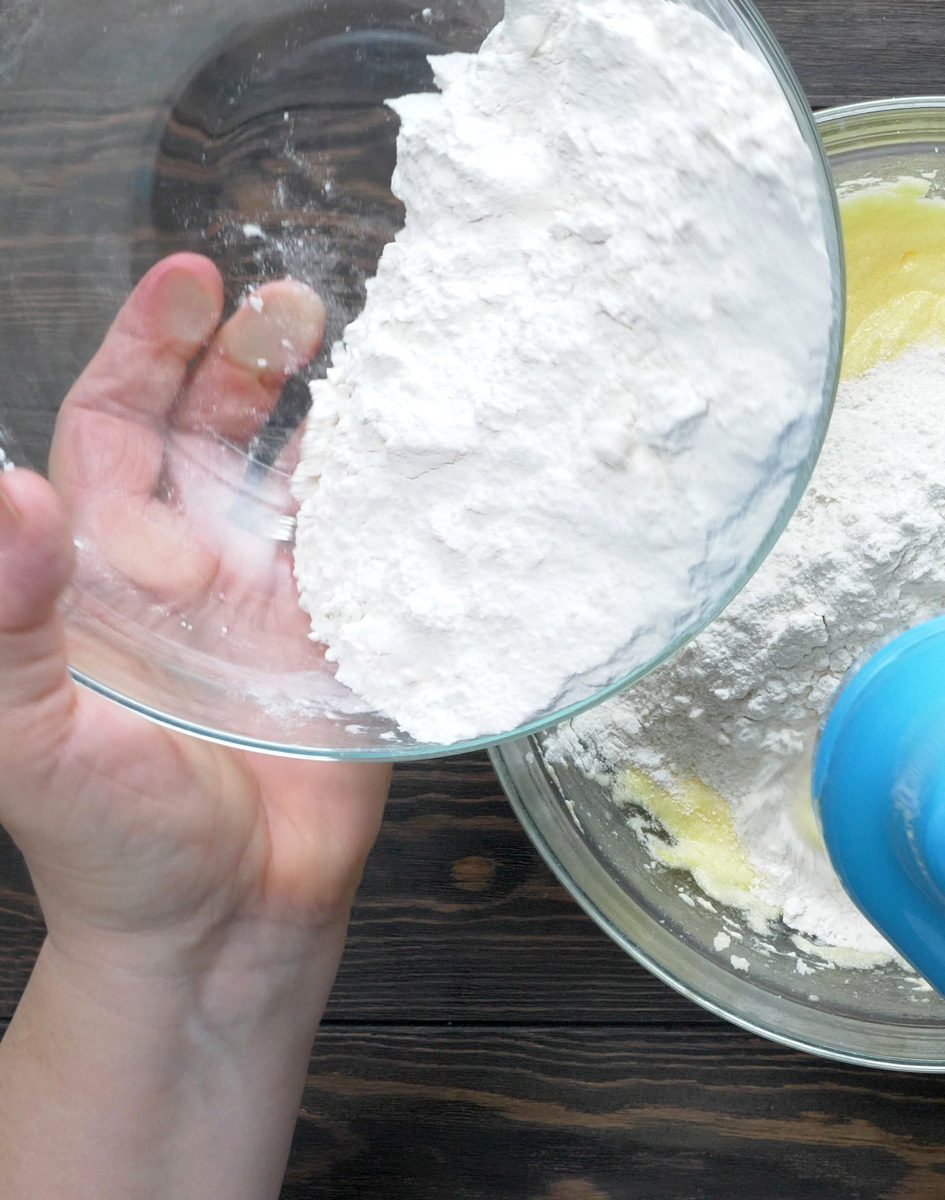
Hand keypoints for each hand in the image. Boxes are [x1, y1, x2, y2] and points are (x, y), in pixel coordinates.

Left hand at [0, 255, 387, 1198]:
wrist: (228, 925)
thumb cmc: (109, 841)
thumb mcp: (33, 732)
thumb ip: (7, 621)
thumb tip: (1, 495)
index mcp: (105, 569)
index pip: (117, 424)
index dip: (148, 347)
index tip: (189, 281)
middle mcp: (192, 566)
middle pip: (217, 426)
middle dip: (250, 355)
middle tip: (296, 304)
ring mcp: (276, 602)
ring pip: (307, 472)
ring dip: (334, 411)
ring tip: (377, 355)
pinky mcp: (352, 643)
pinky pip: (381, 551)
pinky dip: (404, 500)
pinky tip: (433, 457)